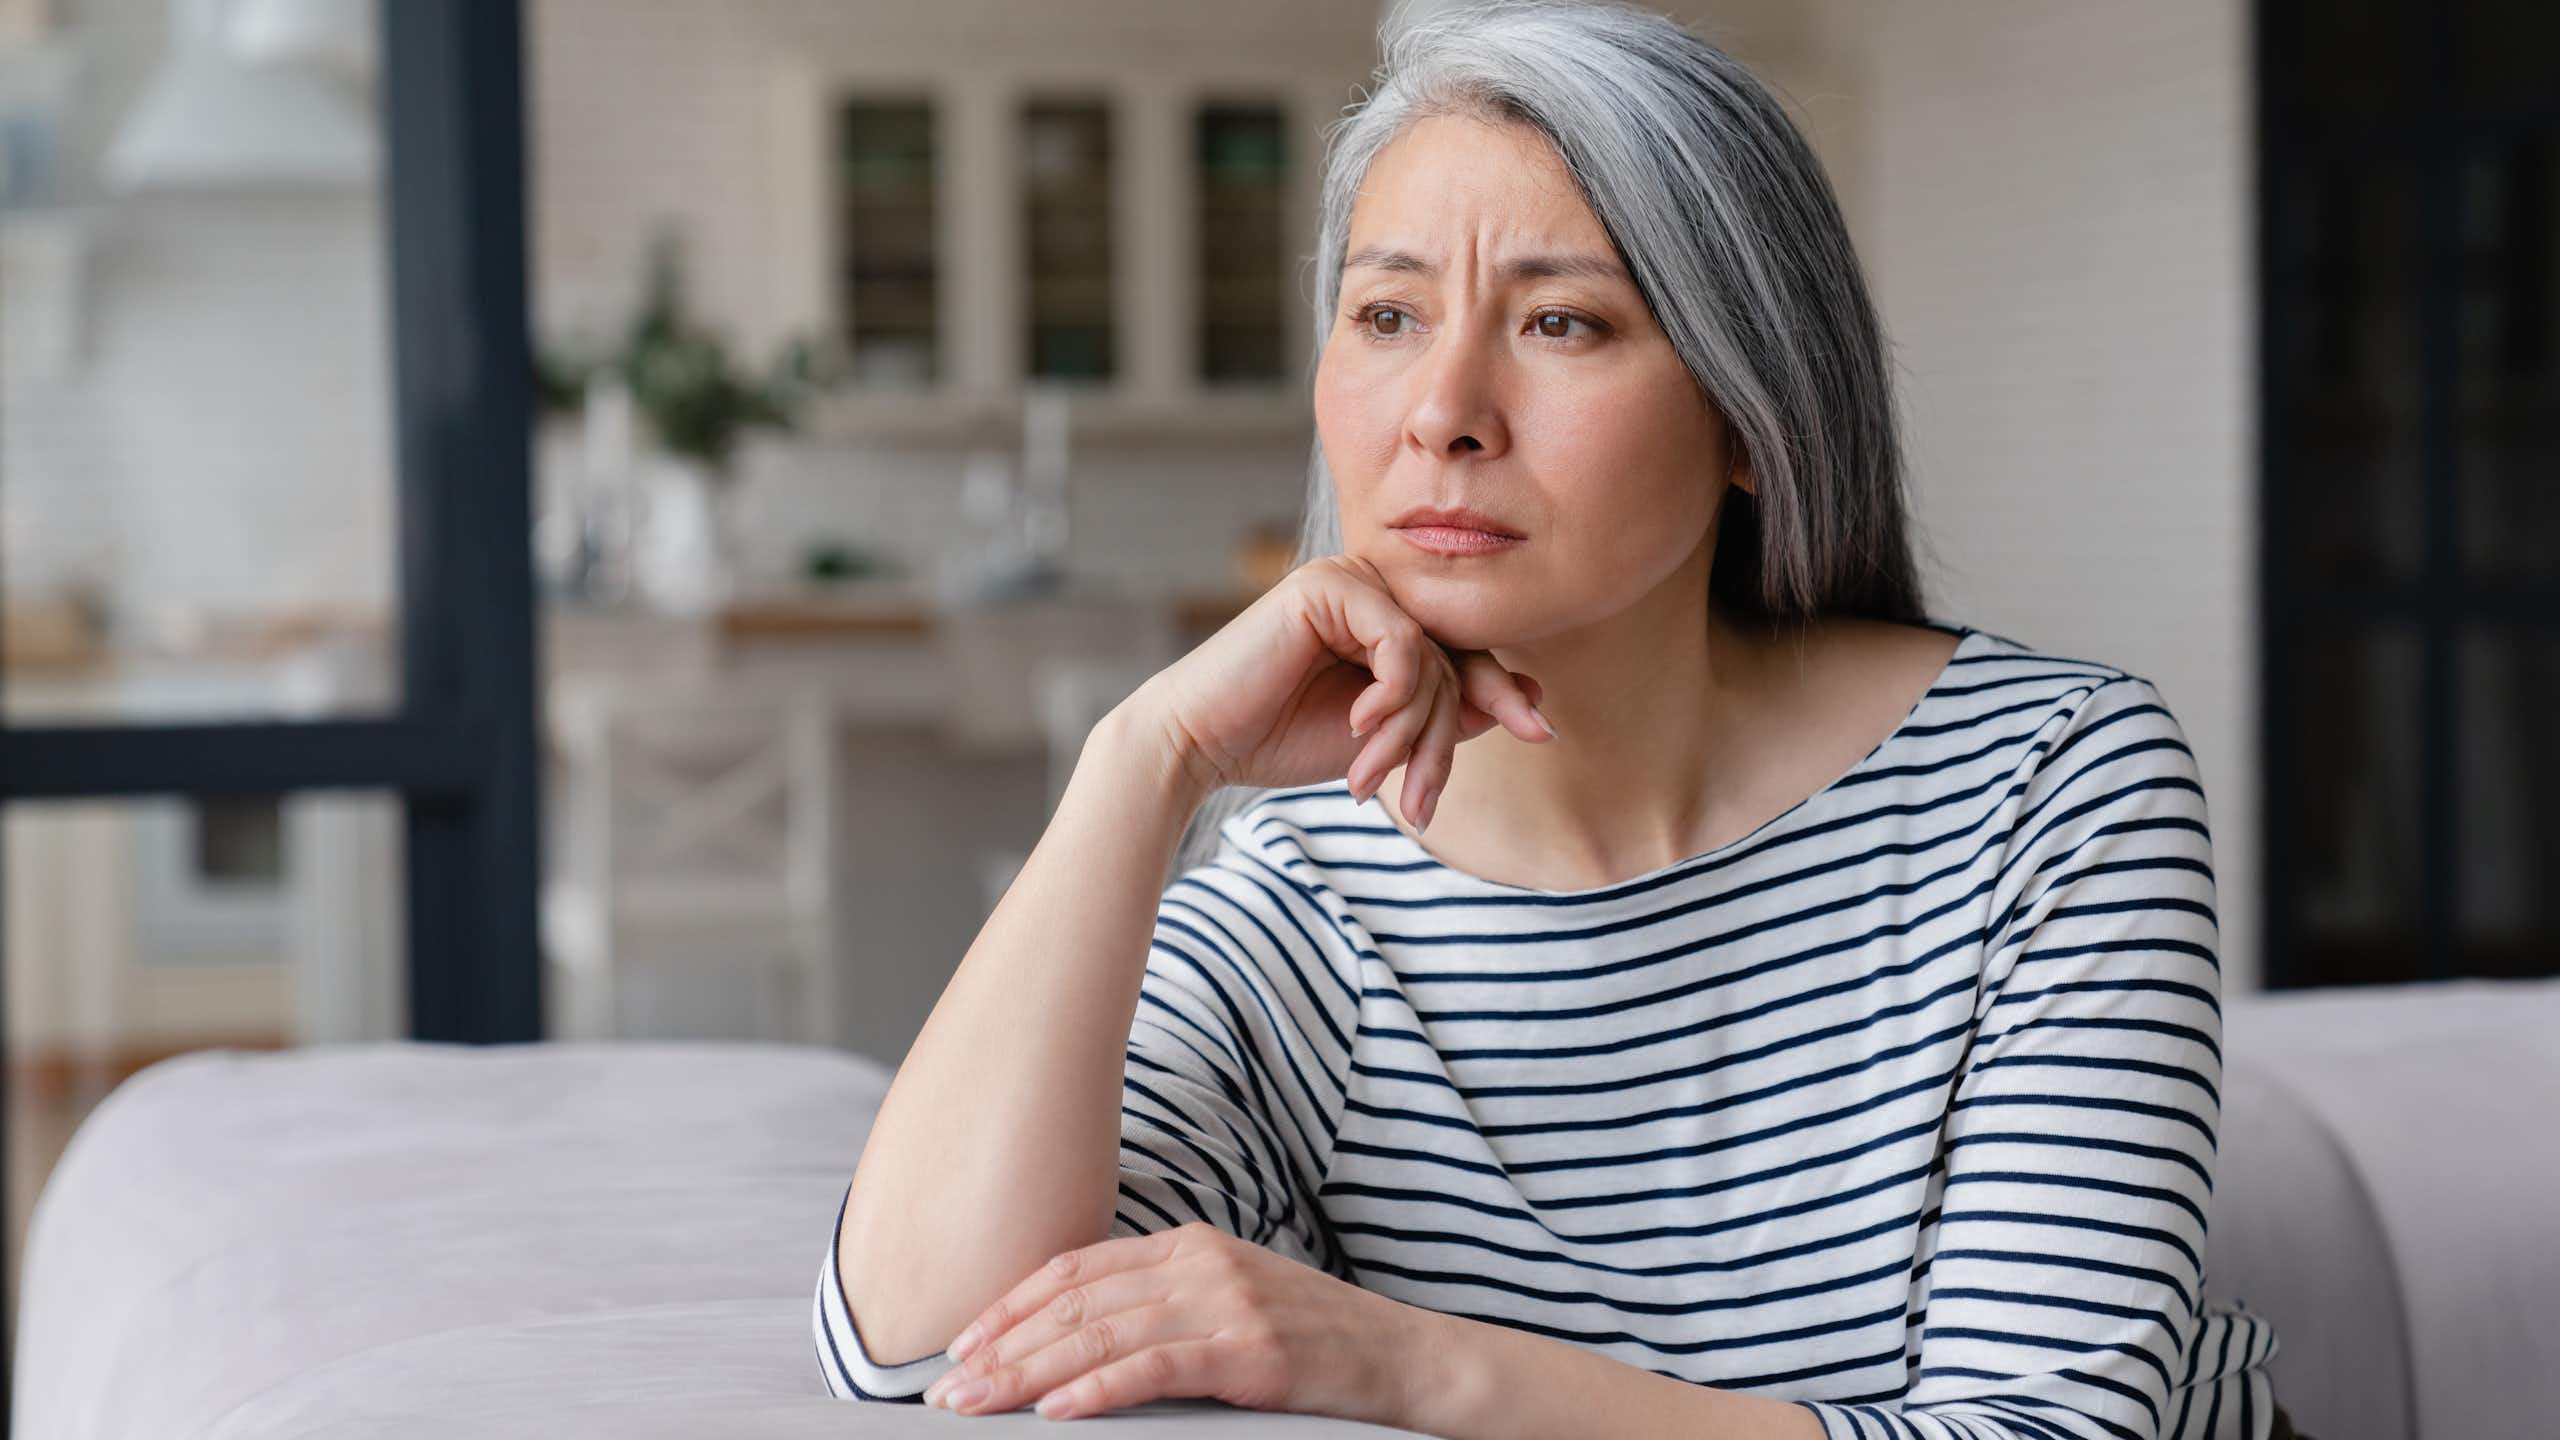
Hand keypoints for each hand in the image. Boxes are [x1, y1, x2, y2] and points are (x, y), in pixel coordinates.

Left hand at [919, 1220, 1436, 1425]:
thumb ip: (1159, 1308)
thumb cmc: (1312, 1340)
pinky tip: (1058, 1411)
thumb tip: (1071, 1346)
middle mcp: (1200, 1262)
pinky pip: (1157, 1367)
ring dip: (1029, 1374)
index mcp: (1189, 1244)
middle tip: (947, 1387)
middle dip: (1002, 1346)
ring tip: (981, 1403)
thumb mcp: (1228, 1302)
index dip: (1010, 1305)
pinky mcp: (1252, 1350)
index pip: (1076, 1269)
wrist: (1403, 1358)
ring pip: (1104, 1335)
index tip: (961, 1344)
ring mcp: (1227, 1302)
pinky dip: (1100, 1389)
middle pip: (1077, 1303)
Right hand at [1125, 554, 1554, 831]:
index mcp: (1384, 621)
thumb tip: (1529, 696)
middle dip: (1439, 740)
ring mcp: (1350, 581)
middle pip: (1452, 661)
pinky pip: (1401, 642)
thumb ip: (1447, 713)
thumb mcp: (1384, 737)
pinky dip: (1391, 694)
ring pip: (1431, 659)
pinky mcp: (1328, 585)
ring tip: (1372, 776)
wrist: (1200, 744)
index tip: (1541, 733)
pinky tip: (1356, 726)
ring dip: (1409, 732)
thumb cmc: (1280, 740)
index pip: (1463, 654)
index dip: (1501, 695)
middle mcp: (1372, 591)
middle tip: (1416, 799)